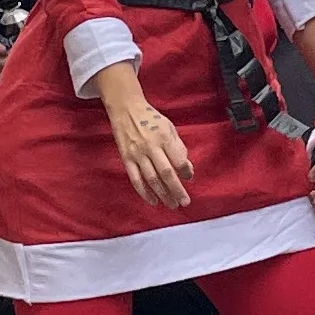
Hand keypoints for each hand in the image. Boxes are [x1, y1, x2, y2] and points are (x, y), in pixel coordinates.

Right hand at [97, 68, 192, 209]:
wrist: (126, 109)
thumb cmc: (151, 119)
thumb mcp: (169, 127)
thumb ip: (178, 147)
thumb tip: (186, 168)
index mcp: (164, 137)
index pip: (178, 160)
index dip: (186, 172)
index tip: (189, 178)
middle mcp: (151, 147)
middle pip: (166, 173)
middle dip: (177, 190)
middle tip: (185, 202)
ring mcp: (137, 154)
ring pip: (151, 179)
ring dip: (163, 195)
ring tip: (172, 205)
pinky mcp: (126, 159)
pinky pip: (136, 179)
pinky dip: (144, 193)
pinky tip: (153, 201)